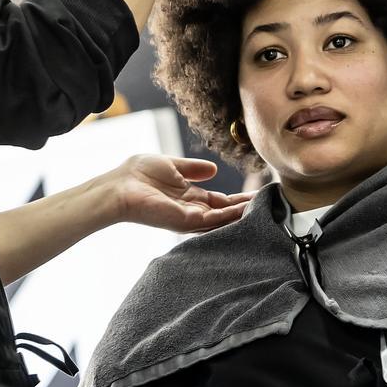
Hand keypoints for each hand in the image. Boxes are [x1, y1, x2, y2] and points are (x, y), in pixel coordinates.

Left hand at [97, 155, 253, 233]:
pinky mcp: (183, 221)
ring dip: (241, 213)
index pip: (219, 200)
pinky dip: (228, 216)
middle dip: (244, 208)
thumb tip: (213, 169)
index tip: (257, 194)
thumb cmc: (137, 174)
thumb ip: (192, 168)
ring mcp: (188, 217)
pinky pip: (211, 219)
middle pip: (224, 212)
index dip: (237, 198)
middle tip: (267, 203)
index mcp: (188, 196)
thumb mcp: (172, 165)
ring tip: (262, 207)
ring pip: (221, 218)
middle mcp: (191, 210)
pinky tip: (244, 210)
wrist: (119, 185)